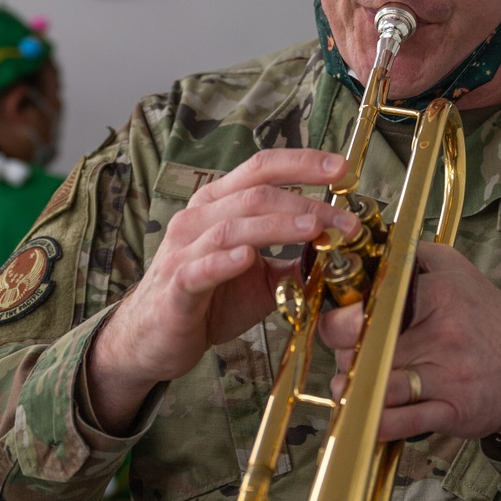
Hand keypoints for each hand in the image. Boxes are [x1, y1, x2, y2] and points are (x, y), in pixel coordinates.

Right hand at [87, 148, 358, 433]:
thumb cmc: (208, 301)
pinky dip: (226, 260)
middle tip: (346, 220)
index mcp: (219, 204)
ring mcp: (184, 249)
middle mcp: (199, 217)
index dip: (303, 163)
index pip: (262, 169)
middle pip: (256, 194)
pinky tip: (249, 258)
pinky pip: (201, 267)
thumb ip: (294, 263)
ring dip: (279, 226)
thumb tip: (339, 254)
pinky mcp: (176, 284)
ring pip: (234, 226)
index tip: (344, 168)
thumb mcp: (260, 279)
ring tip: (314, 228)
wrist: (154, 337)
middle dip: (306, 202)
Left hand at [317, 241, 500, 451]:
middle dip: (344, 352)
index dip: (342, 316)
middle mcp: (440, 333)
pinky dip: (374, 424)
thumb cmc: (491, 320)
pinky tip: (364, 415)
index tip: (338, 323)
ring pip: (377, 383)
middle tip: (347, 354)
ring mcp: (445, 375)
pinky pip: (399, 422)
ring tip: (349, 383)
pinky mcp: (451, 411)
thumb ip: (415, 254)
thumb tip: (374, 247)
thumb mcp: (459, 271)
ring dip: (353, 388)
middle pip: (366, 345)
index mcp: (437, 294)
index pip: (373, 302)